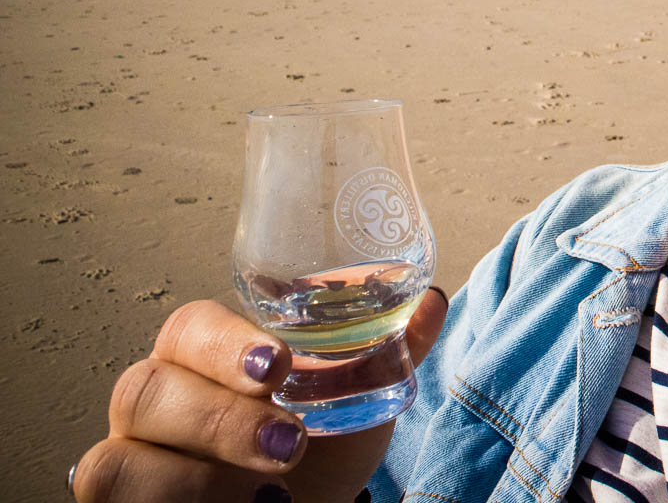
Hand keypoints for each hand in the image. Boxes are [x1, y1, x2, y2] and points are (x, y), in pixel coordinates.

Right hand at [73, 289, 447, 502]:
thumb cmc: (315, 451)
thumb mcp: (358, 405)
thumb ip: (390, 352)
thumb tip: (432, 301)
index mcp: (202, 354)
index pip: (190, 327)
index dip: (224, 345)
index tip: (277, 367)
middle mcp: (152, 398)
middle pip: (146, 389)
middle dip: (220, 421)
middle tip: (290, 445)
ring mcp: (126, 457)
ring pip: (119, 460)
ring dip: (199, 482)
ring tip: (270, 497)